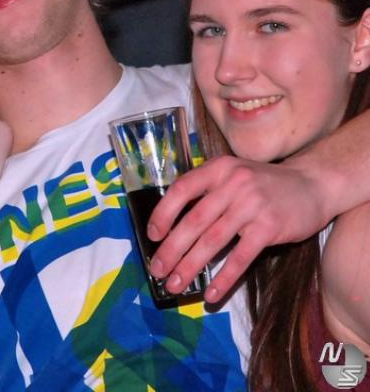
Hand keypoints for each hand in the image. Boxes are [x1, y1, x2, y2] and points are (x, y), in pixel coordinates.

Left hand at [146, 155, 327, 302]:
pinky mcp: (269, 227)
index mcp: (217, 169)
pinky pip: (240, 258)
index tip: (152, 236)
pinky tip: (211, 294)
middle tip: (157, 270)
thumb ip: (206, 191)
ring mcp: (251, 205)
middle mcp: (232, 184)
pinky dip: (223, 278)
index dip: (163, 214)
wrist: (311, 184)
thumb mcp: (231, 174)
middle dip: (171, 249)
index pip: (181, 190)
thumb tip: (171, 224)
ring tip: (175, 285)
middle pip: (193, 221)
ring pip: (212, 241)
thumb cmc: (262, 183)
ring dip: (190, 267)